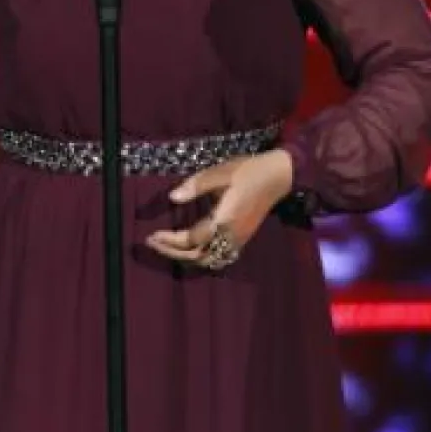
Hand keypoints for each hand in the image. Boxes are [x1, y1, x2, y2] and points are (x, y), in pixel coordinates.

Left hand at [145, 148, 294, 267]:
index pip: (192, 240)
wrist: (278, 176)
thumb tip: (172, 198)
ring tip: (167, 247)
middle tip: (153, 243)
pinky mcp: (241, 239)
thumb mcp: (220, 173)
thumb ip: (195, 186)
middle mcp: (230, 236)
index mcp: (224, 221)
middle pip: (197, 256)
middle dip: (172, 252)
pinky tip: (190, 249)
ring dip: (185, 257)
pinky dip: (200, 257)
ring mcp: (237, 240)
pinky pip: (218, 257)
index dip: (170, 241)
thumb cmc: (248, 171)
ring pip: (207, 260)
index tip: (152, 235)